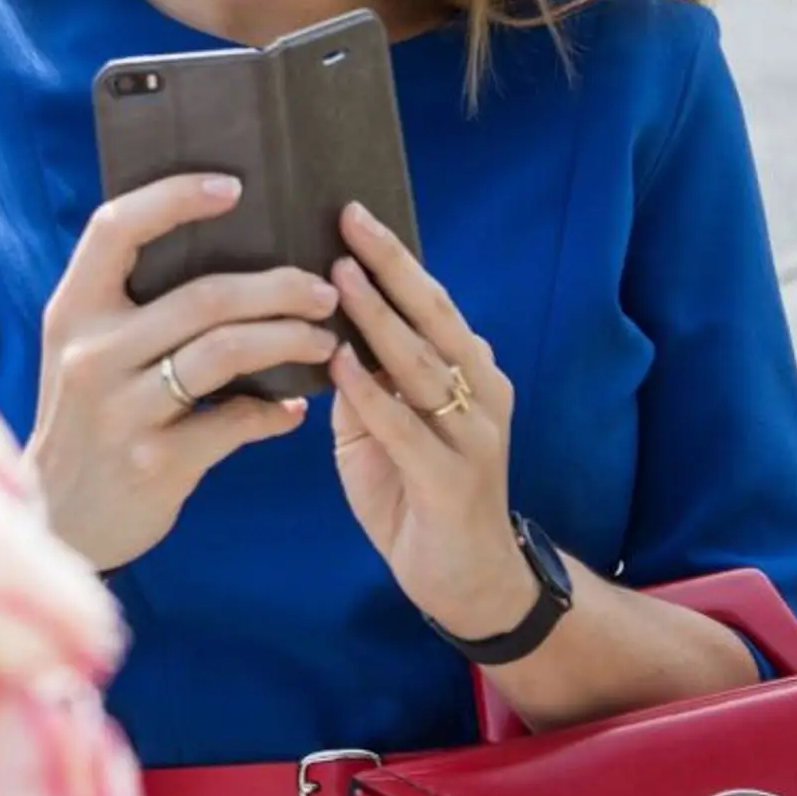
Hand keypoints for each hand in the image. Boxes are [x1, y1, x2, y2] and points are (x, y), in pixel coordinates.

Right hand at [28, 174, 342, 570]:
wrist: (59, 519)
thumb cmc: (87, 421)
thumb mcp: (84, 353)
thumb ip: (131, 307)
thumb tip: (230, 250)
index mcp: (72, 312)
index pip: (116, 229)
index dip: (175, 198)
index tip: (234, 187)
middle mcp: (91, 353)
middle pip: (203, 295)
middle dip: (278, 287)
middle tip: (322, 290)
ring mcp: (120, 409)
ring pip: (226, 351)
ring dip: (289, 339)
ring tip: (324, 338)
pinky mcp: (153, 461)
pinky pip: (236, 421)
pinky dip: (275, 413)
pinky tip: (294, 410)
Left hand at [326, 201, 535, 641]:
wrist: (468, 583)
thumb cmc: (417, 494)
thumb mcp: (384, 428)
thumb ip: (364, 380)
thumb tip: (315, 327)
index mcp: (466, 372)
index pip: (429, 301)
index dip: (393, 257)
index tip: (351, 212)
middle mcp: (480, 392)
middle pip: (434, 316)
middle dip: (390, 266)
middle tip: (348, 219)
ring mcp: (473, 435)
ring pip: (423, 363)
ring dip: (379, 317)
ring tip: (339, 276)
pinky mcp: (453, 481)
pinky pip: (408, 427)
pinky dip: (373, 393)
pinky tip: (339, 364)